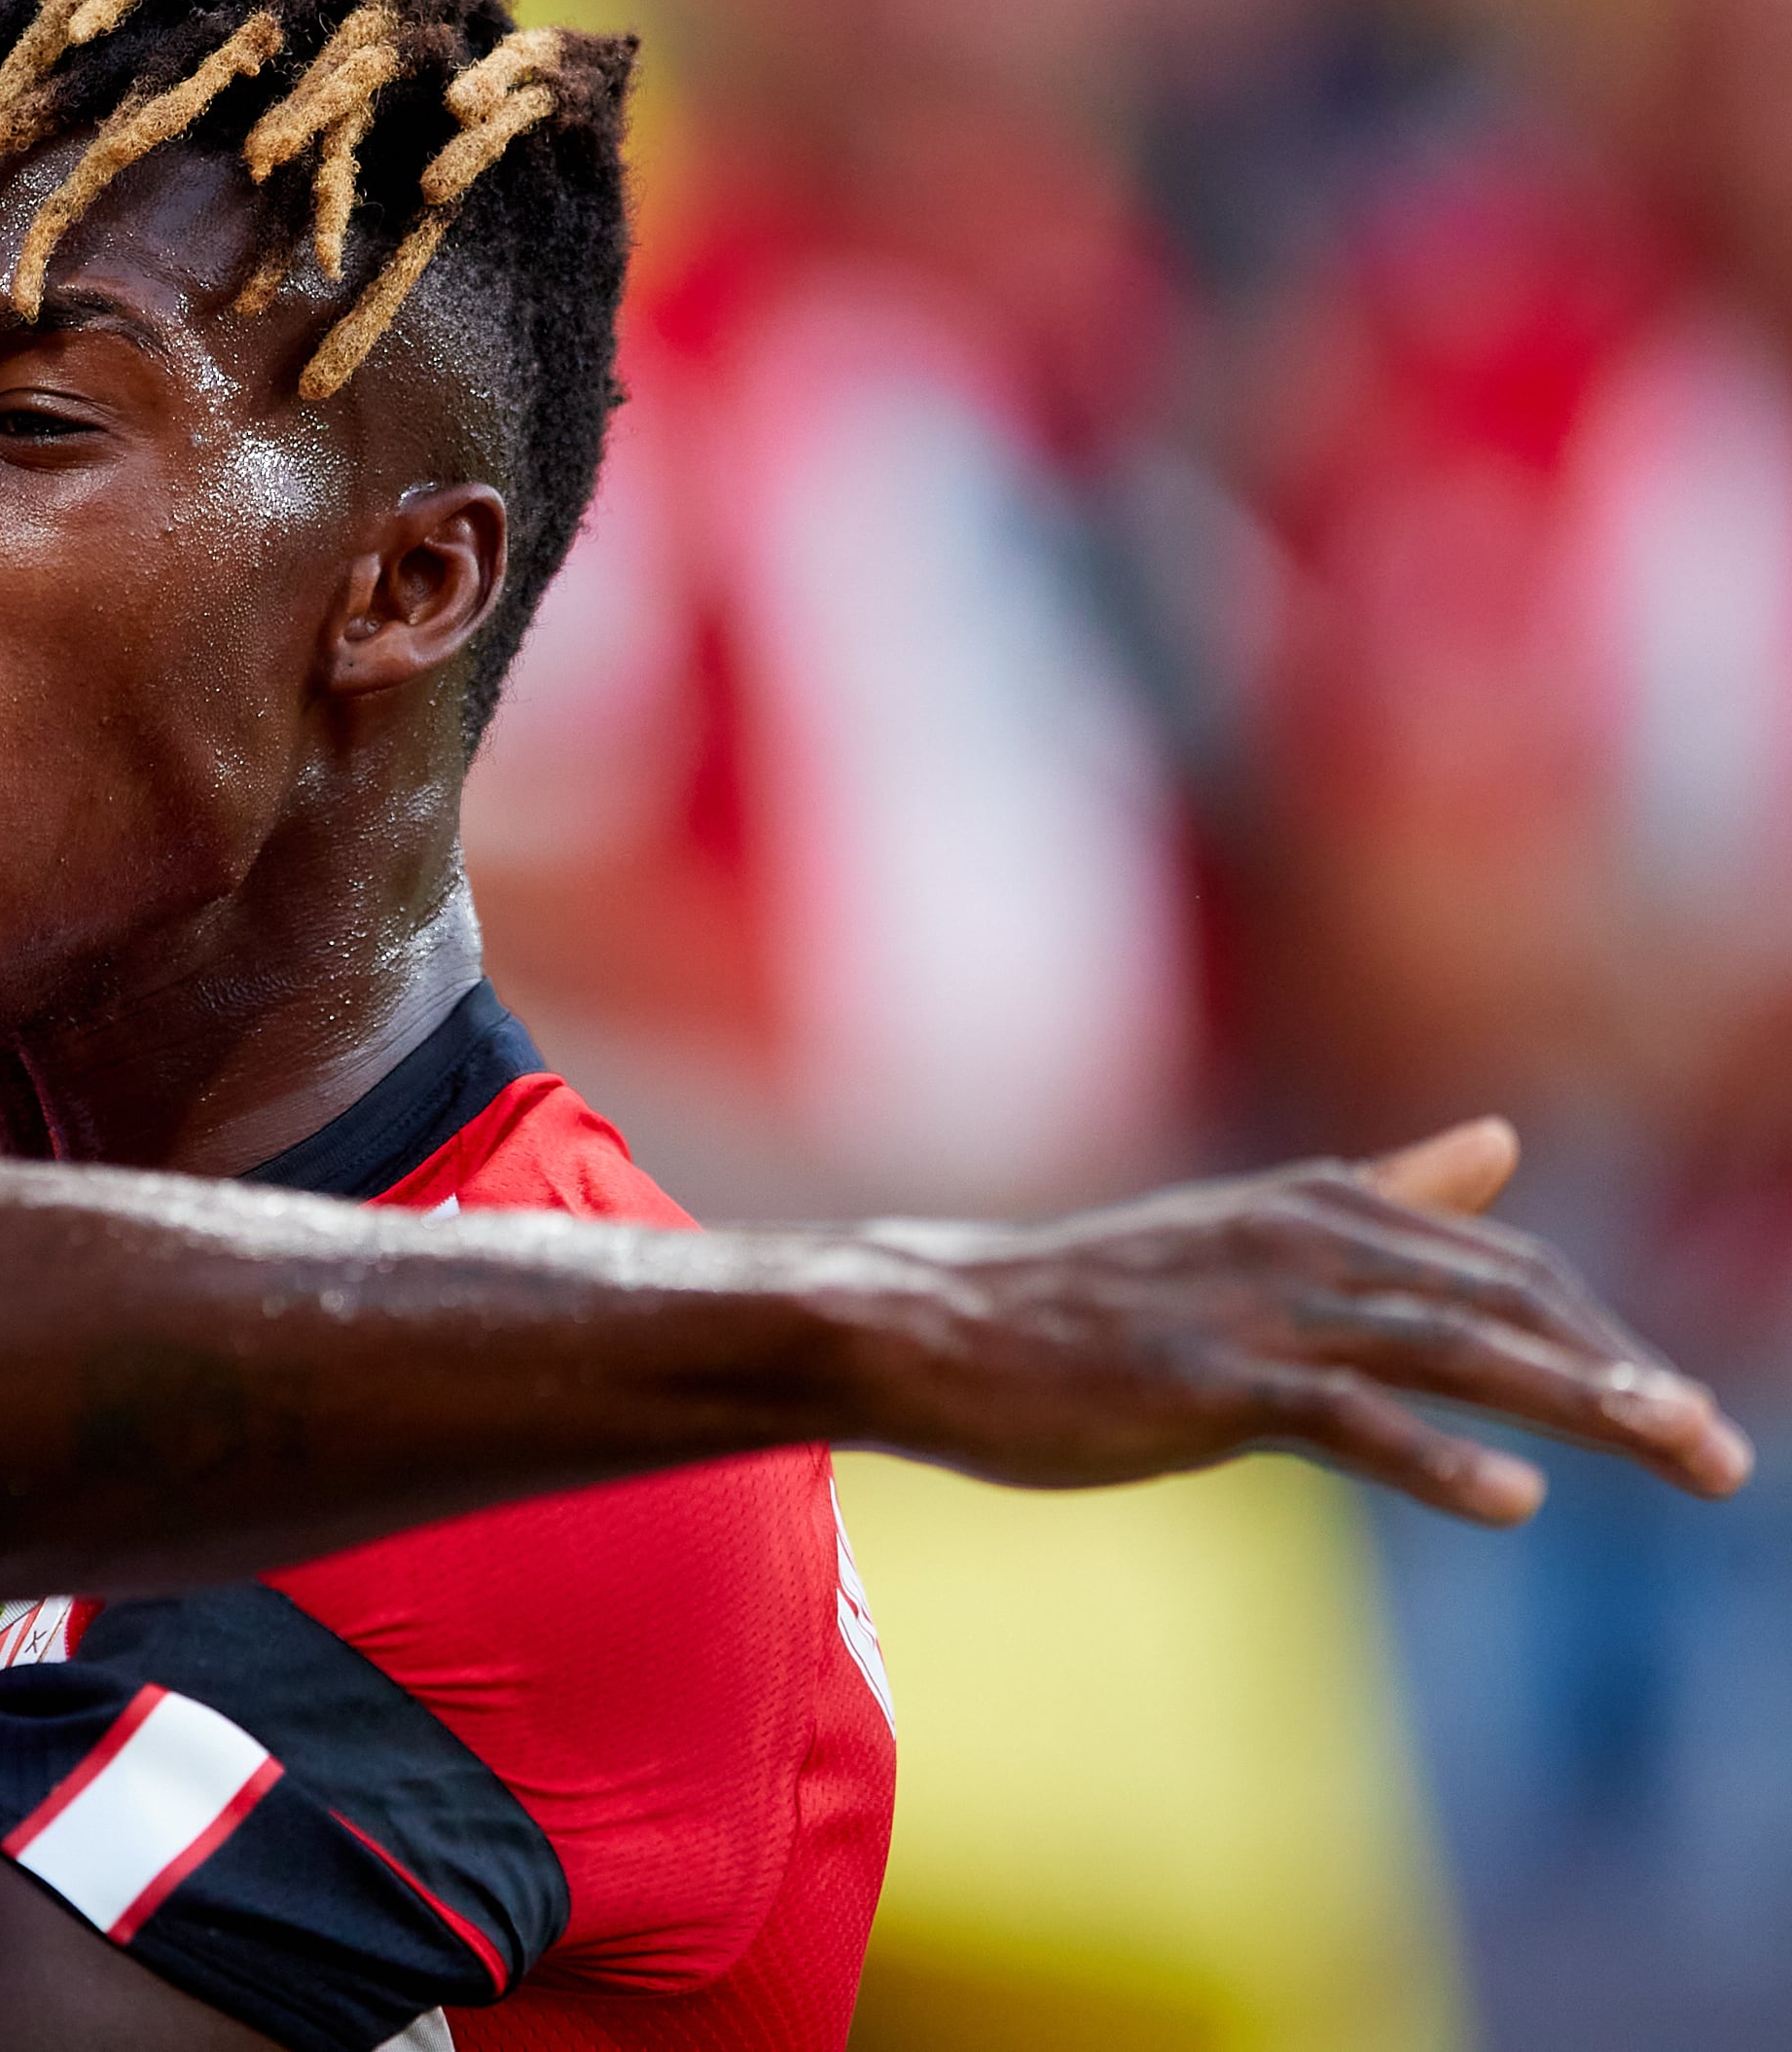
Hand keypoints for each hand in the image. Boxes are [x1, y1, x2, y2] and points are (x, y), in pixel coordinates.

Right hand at [852, 1118, 1755, 1522]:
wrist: (931, 1325)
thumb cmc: (1088, 1298)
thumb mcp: (1250, 1234)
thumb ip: (1385, 1196)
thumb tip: (1501, 1143)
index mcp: (1321, 1204)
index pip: (1507, 1272)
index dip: (1602, 1339)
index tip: (1676, 1413)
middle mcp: (1304, 1238)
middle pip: (1506, 1305)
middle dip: (1626, 1380)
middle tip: (1724, 1462)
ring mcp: (1254, 1308)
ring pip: (1452, 1350)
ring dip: (1581, 1403)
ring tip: (1681, 1451)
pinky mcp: (1203, 1379)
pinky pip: (1342, 1416)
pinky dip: (1435, 1455)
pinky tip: (1514, 1500)